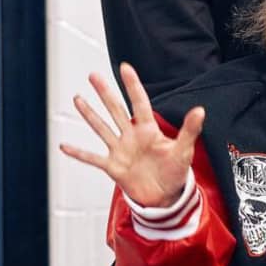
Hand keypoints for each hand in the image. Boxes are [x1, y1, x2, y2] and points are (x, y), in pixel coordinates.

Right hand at [59, 63, 204, 207]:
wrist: (165, 198)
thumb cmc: (175, 172)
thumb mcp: (184, 150)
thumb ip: (190, 130)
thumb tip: (200, 110)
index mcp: (148, 129)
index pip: (139, 102)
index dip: (132, 85)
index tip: (124, 67)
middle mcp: (132, 136)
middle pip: (116, 109)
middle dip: (105, 92)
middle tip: (94, 75)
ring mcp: (120, 150)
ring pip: (102, 128)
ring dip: (89, 114)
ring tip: (78, 98)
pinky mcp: (113, 167)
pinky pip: (92, 158)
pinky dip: (79, 153)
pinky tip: (64, 146)